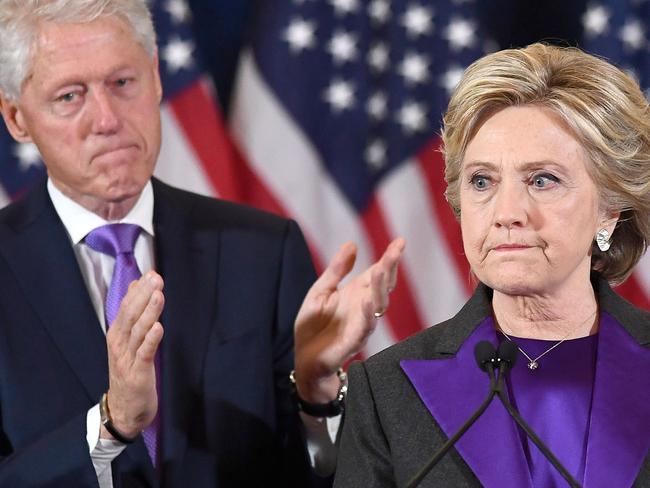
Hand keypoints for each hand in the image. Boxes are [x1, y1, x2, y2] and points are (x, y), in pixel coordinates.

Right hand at [101, 271, 163, 438]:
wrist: (123, 411)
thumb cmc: (129, 373)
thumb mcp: (128, 343)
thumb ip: (133, 317)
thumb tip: (137, 288)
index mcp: (117, 335)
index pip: (126, 307)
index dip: (138, 290)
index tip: (150, 273)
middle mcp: (119, 344)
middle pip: (131, 315)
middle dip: (144, 295)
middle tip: (156, 278)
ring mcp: (127, 359)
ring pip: (138, 331)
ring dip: (149, 312)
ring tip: (159, 295)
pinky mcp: (138, 373)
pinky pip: (145, 353)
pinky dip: (151, 340)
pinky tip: (159, 327)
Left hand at [294, 238, 404, 403]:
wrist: (304, 359)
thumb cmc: (313, 325)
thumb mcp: (321, 290)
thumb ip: (337, 270)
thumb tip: (353, 244)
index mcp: (356, 292)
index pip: (377, 272)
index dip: (389, 257)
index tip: (400, 241)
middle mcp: (363, 307)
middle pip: (382, 285)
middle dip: (390, 268)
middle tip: (395, 251)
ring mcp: (361, 324)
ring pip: (378, 304)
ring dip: (379, 287)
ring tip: (379, 270)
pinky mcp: (353, 341)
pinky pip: (365, 327)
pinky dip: (368, 314)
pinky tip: (367, 301)